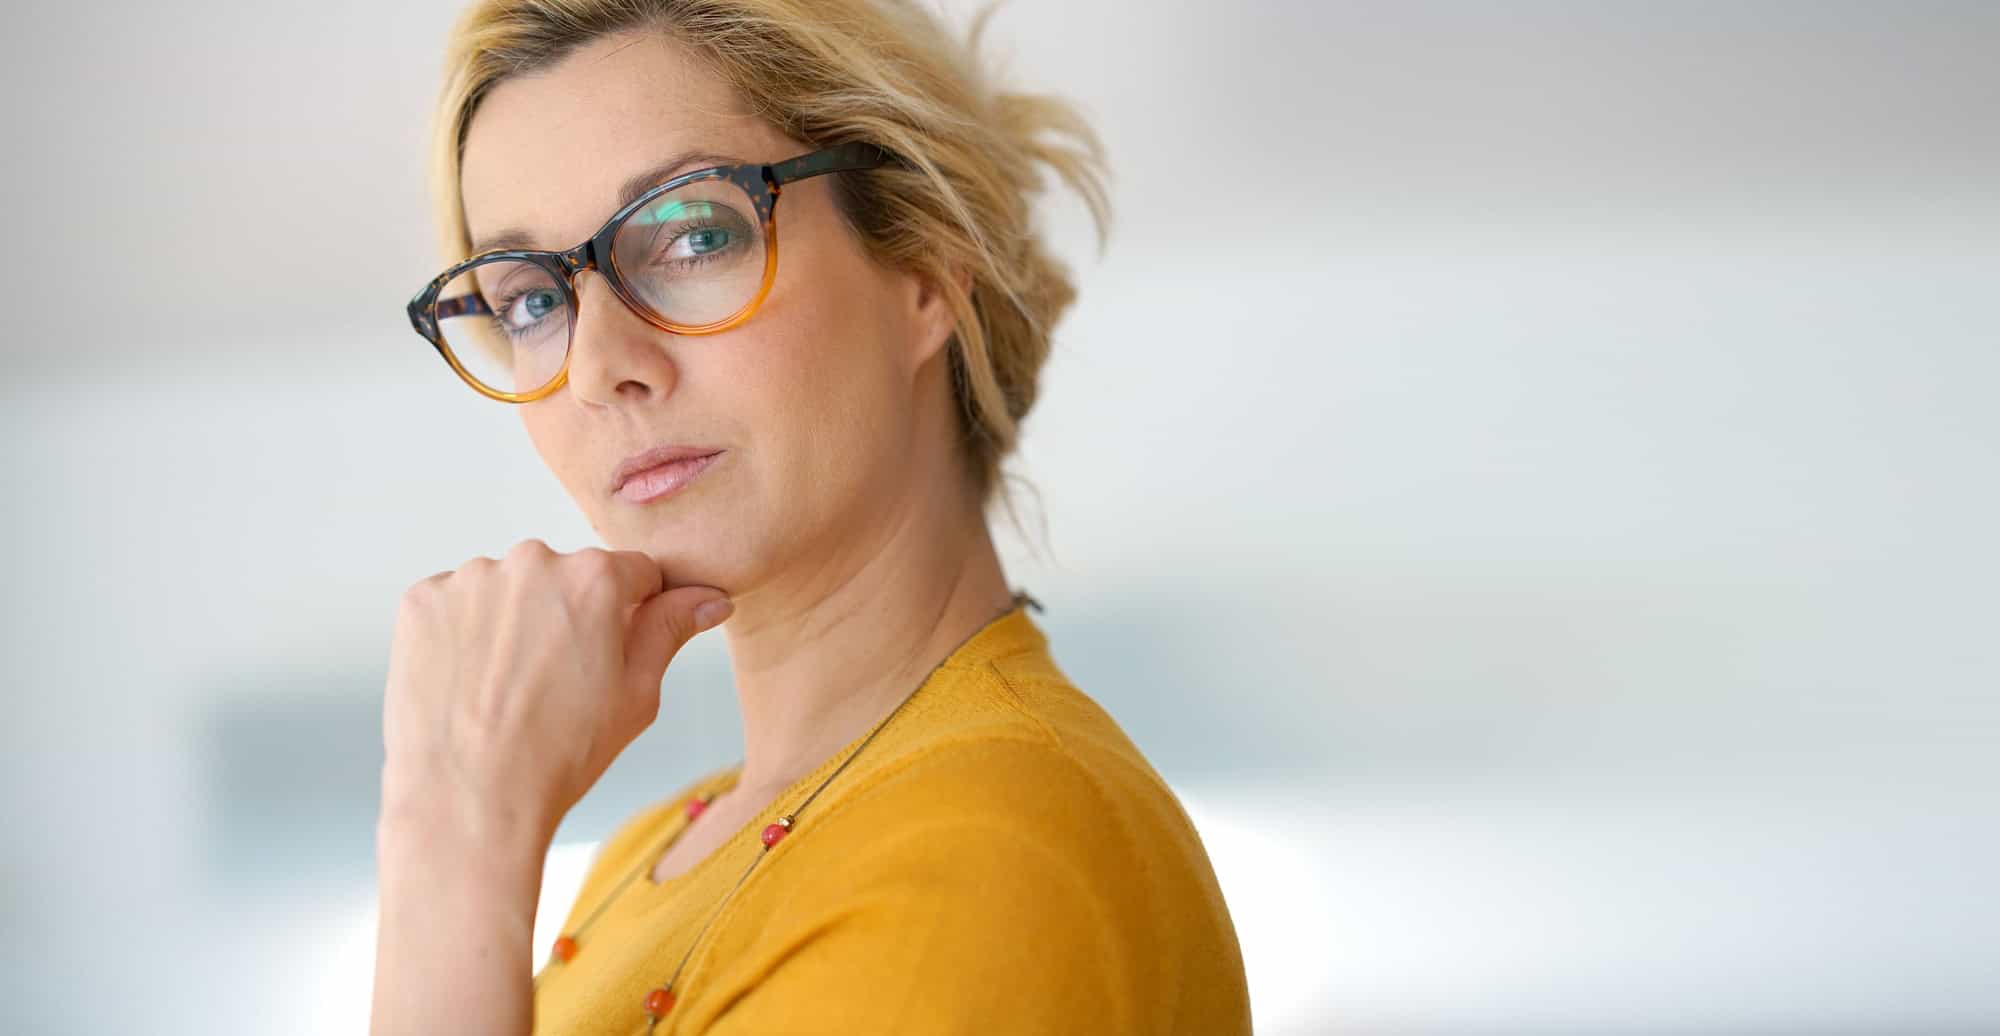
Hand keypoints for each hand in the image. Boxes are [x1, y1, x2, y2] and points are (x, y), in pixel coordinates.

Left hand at [379, 538, 731, 847]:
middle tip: (558, 681)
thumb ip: (670, 629)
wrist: (468, 798)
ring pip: (509, 588)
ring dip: (514, 621)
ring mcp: (471, 577)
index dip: (631, 614)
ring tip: (508, 686)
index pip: (634, 573)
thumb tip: (710, 598)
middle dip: (569, 614)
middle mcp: (532, 560)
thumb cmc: (560, 754)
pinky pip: (457, 602)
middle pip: (567, 576)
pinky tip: (472, 681)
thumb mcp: (637, 694)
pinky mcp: (422, 600)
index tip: (611, 654)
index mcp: (596, 577)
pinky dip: (466, 632)